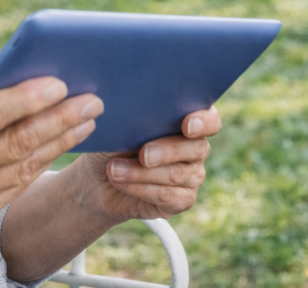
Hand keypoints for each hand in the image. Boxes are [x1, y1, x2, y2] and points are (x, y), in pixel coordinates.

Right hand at [0, 52, 103, 240]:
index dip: (26, 99)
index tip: (58, 82)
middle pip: (17, 143)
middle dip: (60, 119)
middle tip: (92, 99)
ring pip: (24, 166)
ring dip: (61, 141)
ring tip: (88, 119)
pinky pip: (17, 185)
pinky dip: (42, 162)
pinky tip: (62, 143)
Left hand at [74, 106, 220, 221]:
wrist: (98, 178)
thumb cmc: (113, 143)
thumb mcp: (121, 127)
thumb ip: (137, 118)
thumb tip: (137, 106)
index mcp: (188, 122)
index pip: (210, 120)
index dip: (204, 121)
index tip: (187, 125)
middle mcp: (196, 148)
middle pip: (196, 148)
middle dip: (167, 150)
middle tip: (143, 155)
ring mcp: (192, 176)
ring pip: (177, 174)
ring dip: (142, 172)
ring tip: (114, 170)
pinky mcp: (182, 200)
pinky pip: (168, 196)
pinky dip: (140, 188)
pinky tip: (120, 182)